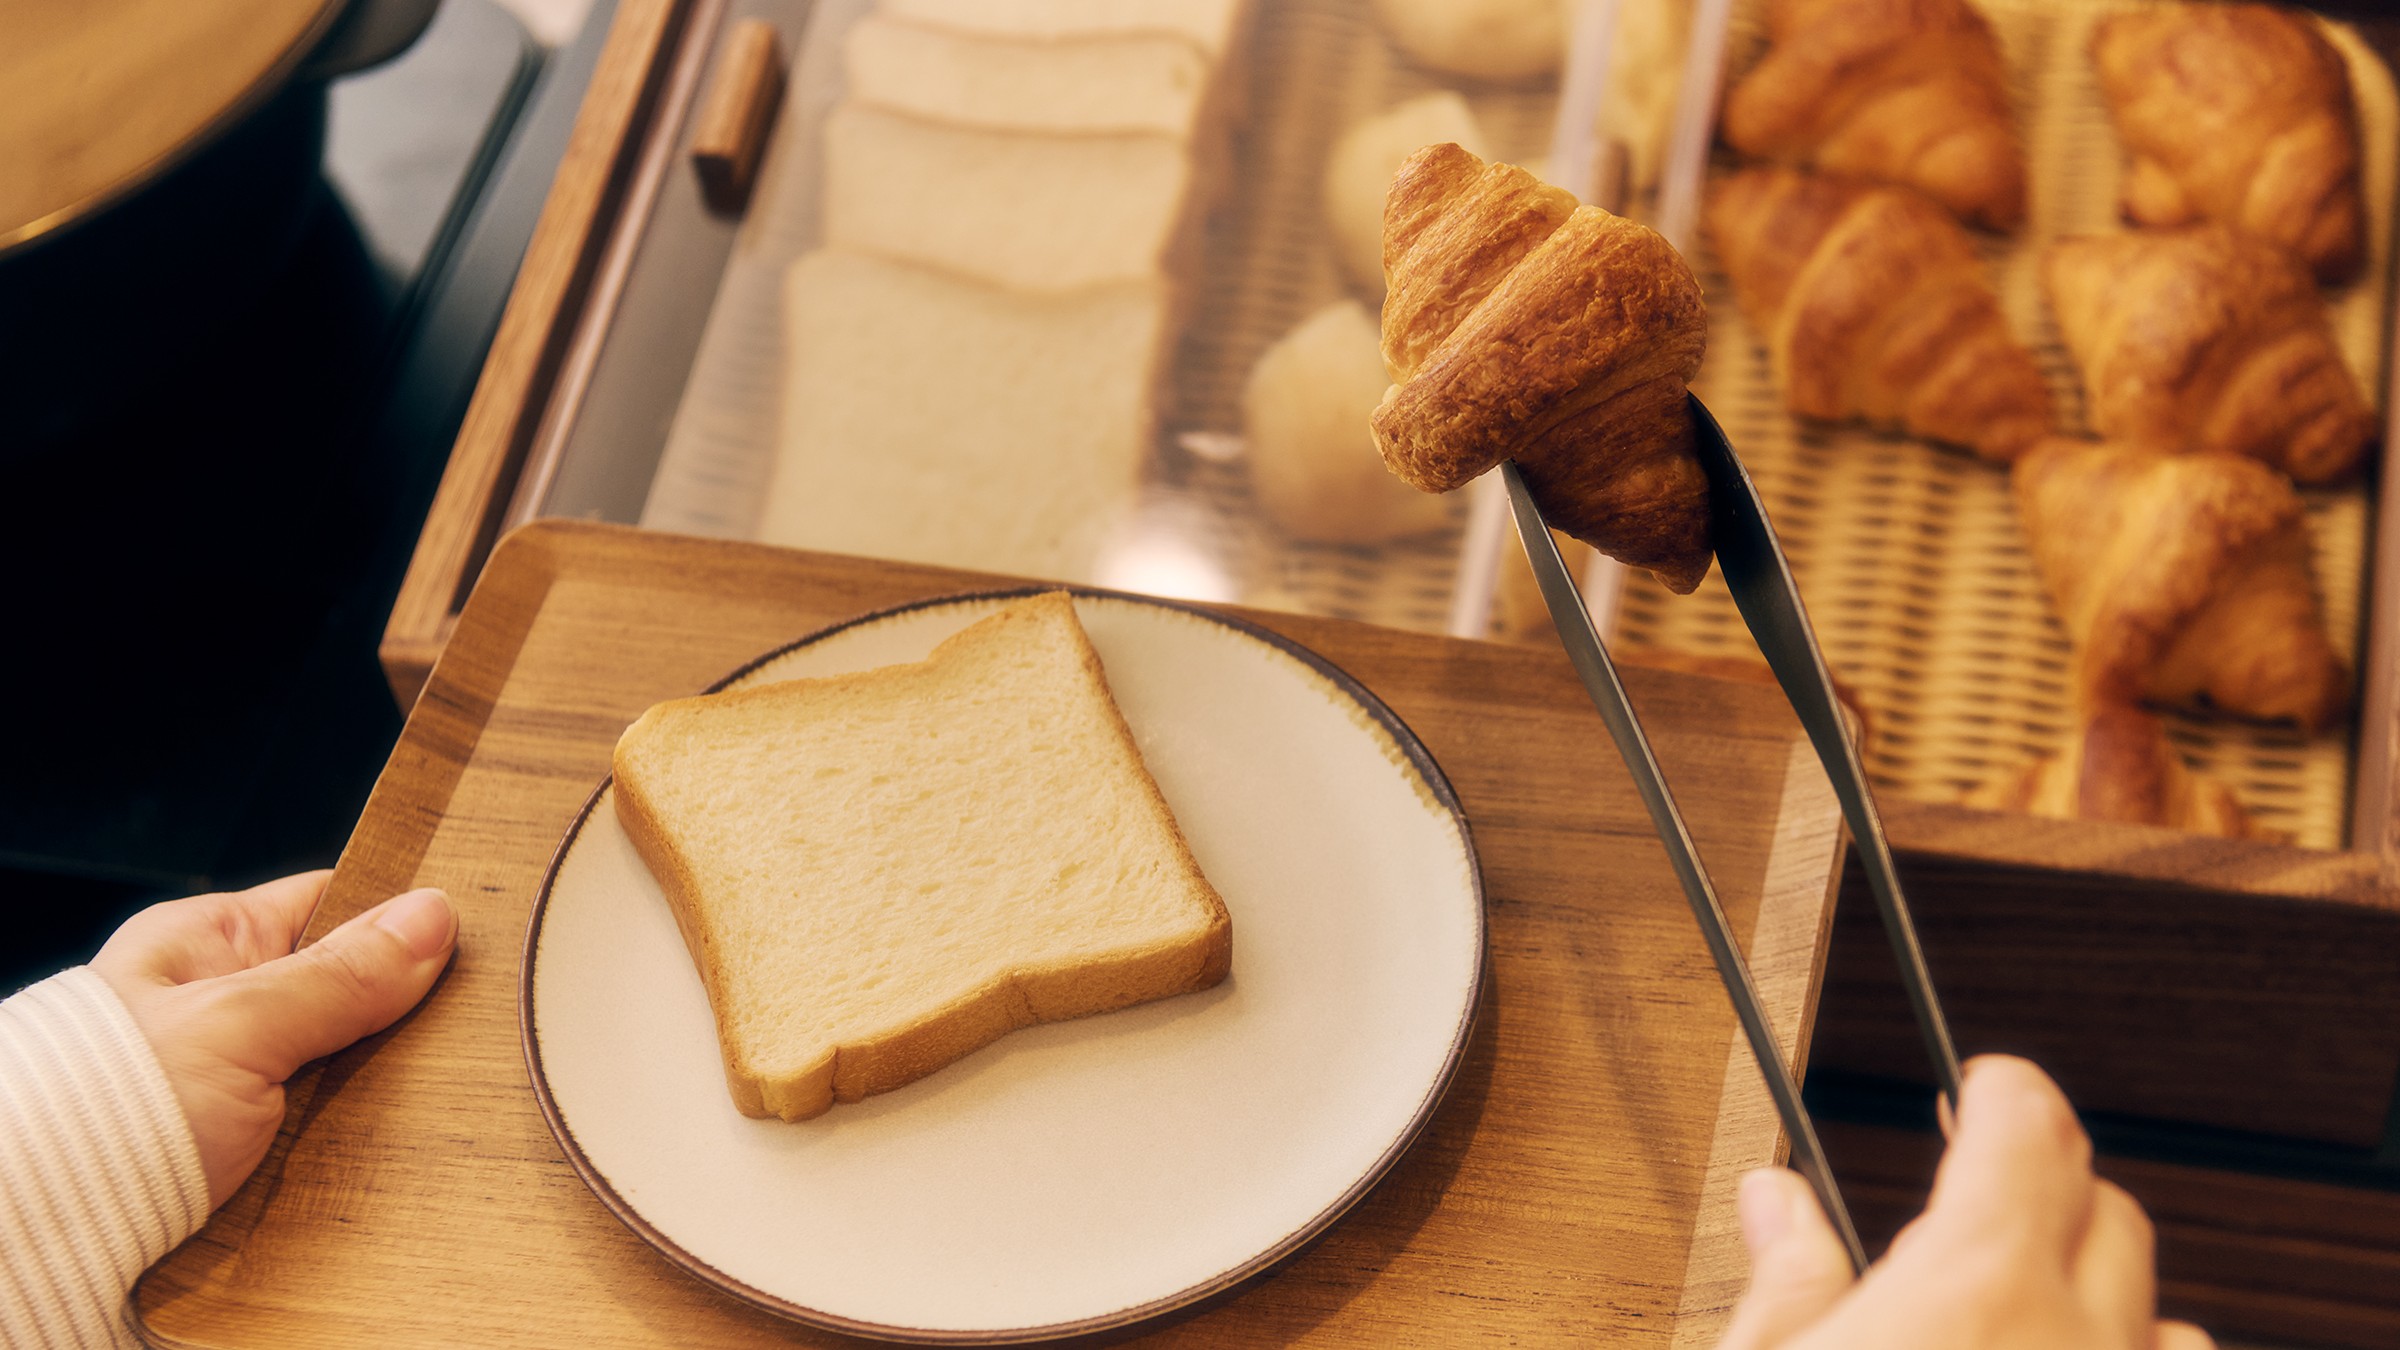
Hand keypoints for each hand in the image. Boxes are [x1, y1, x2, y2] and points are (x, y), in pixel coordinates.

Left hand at [91, 871, 456, 1207]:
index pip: (328, 902)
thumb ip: (340, 972)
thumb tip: (433, 914)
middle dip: (402, 1011)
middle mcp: (222, 1005)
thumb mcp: (239, 1022)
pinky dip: (367, 1134)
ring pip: (348, 1062)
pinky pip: (333, 1125)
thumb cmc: (104, 1108)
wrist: (47, 1235)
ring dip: (388, 1081)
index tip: (467, 935)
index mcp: (206, 944)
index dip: (398, 916)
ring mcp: (239, 1079)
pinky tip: (402, 1136)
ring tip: (441, 1087)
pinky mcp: (253, 1149)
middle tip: (464, 1024)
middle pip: (348, 989)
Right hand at [1721, 1055, 2214, 1349]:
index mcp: (1980, 1286)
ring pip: (2165, 1313)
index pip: (2028, 1130)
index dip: (2003, 1087)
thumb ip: (1789, 1282)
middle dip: (2053, 1172)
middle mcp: (2079, 1339)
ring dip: (2110, 1288)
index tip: (1982, 1079)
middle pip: (2107, 1207)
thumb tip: (1776, 1201)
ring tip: (2044, 1290)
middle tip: (1990, 1172)